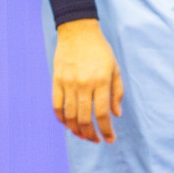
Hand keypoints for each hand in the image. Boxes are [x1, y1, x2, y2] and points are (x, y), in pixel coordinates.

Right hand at [52, 19, 123, 143]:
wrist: (78, 32)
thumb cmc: (100, 50)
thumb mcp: (114, 68)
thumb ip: (117, 92)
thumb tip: (116, 115)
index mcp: (101, 80)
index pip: (103, 113)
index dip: (106, 130)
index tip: (110, 139)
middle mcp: (84, 84)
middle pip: (85, 118)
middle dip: (91, 134)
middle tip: (95, 140)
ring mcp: (68, 83)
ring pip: (70, 116)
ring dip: (76, 130)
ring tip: (83, 135)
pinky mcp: (56, 81)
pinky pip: (57, 106)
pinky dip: (61, 119)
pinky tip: (68, 124)